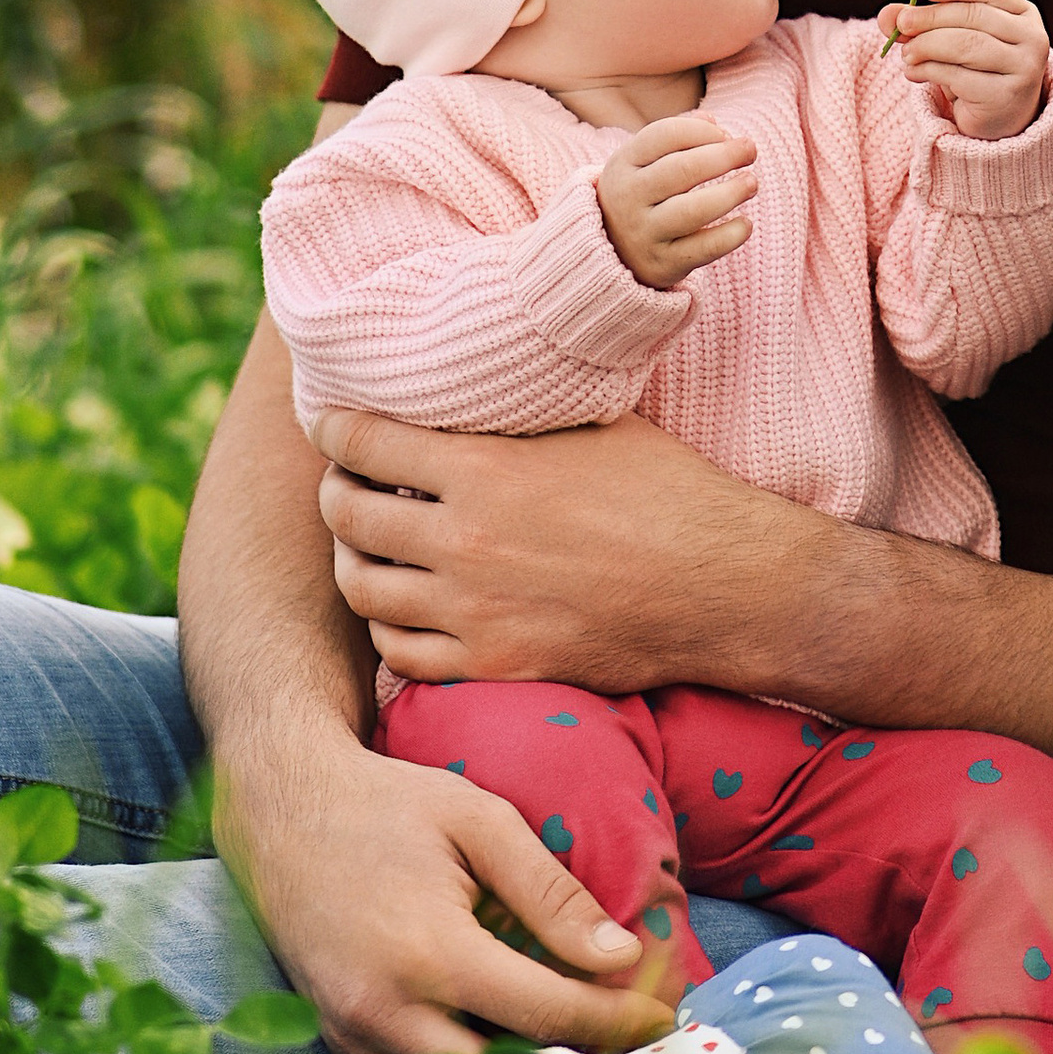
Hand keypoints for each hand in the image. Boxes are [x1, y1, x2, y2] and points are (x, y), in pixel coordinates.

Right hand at [209, 714, 673, 1053]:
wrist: (279, 806)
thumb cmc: (389, 803)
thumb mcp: (480, 822)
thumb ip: (551, 893)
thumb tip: (621, 956)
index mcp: (430, 954)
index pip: (546, 1014)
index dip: (616, 1021)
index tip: (667, 1018)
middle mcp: (386, 1012)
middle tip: (633, 1045)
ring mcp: (354, 1035)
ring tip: (586, 1050)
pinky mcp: (337, 1040)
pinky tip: (514, 1050)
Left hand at [314, 404, 815, 688]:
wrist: (721, 585)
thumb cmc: (667, 491)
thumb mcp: (592, 424)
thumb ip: (518, 414)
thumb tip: (472, 388)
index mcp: (485, 470)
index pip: (365, 443)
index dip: (335, 429)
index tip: (330, 424)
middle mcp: (464, 543)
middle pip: (349, 517)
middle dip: (336, 492)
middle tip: (344, 482)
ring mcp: (473, 612)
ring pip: (364, 588)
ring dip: (354, 561)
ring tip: (366, 546)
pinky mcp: (494, 664)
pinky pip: (402, 653)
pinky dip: (390, 626)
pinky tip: (404, 606)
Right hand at [596, 111, 757, 285]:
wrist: (611, 253)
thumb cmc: (642, 193)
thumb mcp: (644, 161)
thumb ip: (676, 136)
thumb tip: (712, 122)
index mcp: (624, 164)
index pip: (665, 135)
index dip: (703, 131)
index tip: (727, 136)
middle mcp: (629, 198)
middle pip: (682, 169)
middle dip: (724, 156)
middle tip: (751, 150)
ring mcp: (644, 233)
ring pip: (693, 210)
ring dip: (730, 193)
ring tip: (751, 183)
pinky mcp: (663, 264)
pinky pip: (703, 249)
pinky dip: (730, 235)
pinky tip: (745, 224)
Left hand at [882, 0, 1049, 139]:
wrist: (999, 120)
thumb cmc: (977, 70)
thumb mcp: (952, 38)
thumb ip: (922, 23)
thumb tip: (888, 15)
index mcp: (1022, 12)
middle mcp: (1031, 37)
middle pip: (974, 16)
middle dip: (931, 18)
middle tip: (902, 23)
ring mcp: (1024, 68)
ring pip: (966, 45)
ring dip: (927, 46)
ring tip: (906, 53)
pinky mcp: (1006, 97)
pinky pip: (959, 76)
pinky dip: (929, 71)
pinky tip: (914, 72)